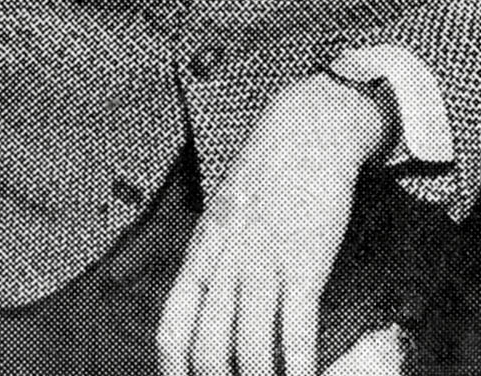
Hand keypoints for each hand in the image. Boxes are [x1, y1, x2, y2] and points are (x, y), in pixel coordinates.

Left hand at [156, 72, 389, 375]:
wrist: (308, 129)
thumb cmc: (270, 174)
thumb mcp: (226, 214)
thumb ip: (216, 259)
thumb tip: (212, 308)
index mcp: (202, 254)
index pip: (172, 331)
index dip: (177, 374)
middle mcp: (225, 264)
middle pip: (207, 351)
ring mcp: (263, 262)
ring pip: (250, 350)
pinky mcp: (304, 260)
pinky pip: (296, 331)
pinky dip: (299, 370)